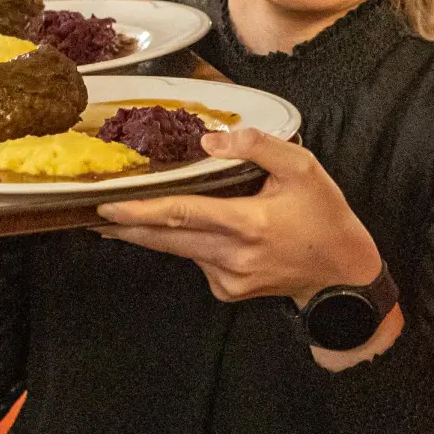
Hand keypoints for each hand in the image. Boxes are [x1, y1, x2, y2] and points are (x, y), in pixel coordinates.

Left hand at [96, 129, 382, 307]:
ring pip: (179, 249)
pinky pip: (197, 260)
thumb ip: (258, 147)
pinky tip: (204, 231)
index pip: (183, 214)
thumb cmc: (324, 216)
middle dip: (127, 227)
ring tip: (122, 218)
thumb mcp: (303, 168)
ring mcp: (227, 279)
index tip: (107, 207)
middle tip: (92, 213)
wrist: (342, 276)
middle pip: (166, 238)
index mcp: (248, 223)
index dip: (142, 211)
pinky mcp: (226, 291)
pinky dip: (190, 243)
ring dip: (152, 233)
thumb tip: (210, 142)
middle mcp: (232, 255)